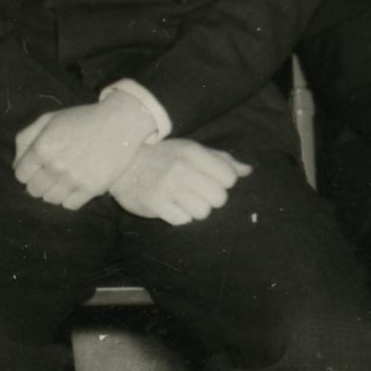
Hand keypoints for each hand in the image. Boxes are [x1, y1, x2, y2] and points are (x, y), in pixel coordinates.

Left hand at [13, 95, 156, 210]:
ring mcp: (73, 179)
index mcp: (42, 147)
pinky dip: (69, 198)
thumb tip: (15, 165)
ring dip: (53, 191)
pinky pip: (70, 205)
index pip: (20, 175)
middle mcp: (55, 166)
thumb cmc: (81, 118)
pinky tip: (75, 185)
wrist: (119, 122)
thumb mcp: (49, 119)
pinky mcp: (91, 189)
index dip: (27, 171)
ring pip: (50, 200)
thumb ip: (26, 139)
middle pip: (33, 191)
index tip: (36, 167)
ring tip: (63, 179)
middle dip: (38, 182)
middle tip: (50, 173)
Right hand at [108, 138, 249, 224]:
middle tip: (197, 192)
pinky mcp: (156, 205)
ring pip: (203, 212)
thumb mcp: (190, 149)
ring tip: (183, 199)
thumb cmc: (162, 156)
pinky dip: (179, 216)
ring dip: (195, 209)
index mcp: (193, 152)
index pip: (229, 177)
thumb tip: (247, 171)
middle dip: (211, 198)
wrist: (122, 163)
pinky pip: (183, 220)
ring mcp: (168, 188)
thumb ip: (220, 159)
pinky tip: (171, 205)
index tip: (211, 180)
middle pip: (219, 198)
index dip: (224, 182)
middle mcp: (181, 169)